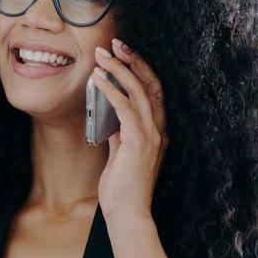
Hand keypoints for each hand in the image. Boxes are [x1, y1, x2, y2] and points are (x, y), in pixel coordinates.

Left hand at [92, 37, 167, 223]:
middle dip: (132, 59)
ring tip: (101, 54)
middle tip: (114, 43)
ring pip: (137, 90)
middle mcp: (159, 129)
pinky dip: (110, 89)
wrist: (128, 214)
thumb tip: (108, 111)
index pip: (153, 90)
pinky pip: (124, 107)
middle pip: (149, 83)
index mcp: (157, 131)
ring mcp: (151, 135)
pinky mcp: (138, 142)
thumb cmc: (123, 188)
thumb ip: (119, 131)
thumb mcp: (121, 153)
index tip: (124, 52)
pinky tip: (98, 78)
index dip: (141, 68)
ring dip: (118, 69)